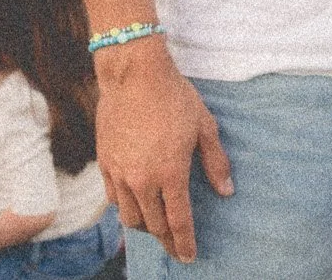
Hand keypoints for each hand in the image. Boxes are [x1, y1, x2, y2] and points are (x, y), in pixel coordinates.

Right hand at [96, 41, 233, 262]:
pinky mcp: (105, 163)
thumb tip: (226, 190)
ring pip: (130, 217)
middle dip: (167, 242)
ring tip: (156, 229)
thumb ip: (215, 162)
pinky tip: (134, 206)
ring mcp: (120, 174)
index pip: (178, 221)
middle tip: (176, 249)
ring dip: (145, 227)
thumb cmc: (175, 97)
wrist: (134, 75)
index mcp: (171, 174)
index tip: (189, 256)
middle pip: (154, 225)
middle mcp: (143, 180)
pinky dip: (125, 208)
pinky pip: (113, 199)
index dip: (185, 243)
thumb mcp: (204, 127)